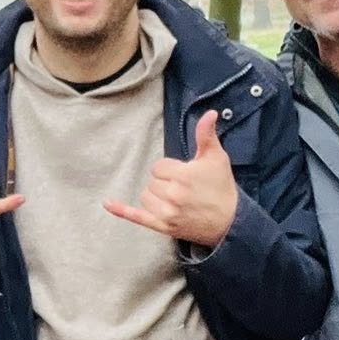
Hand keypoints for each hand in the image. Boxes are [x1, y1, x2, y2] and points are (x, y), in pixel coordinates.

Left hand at [105, 110, 237, 249]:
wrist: (231, 221)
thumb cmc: (221, 187)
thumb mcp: (216, 158)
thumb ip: (206, 135)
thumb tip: (209, 113)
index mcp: (183, 176)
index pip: (158, 167)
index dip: (171, 169)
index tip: (185, 175)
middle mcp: (173, 196)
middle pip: (152, 181)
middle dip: (165, 182)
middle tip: (185, 188)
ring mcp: (168, 213)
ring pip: (145, 196)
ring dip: (156, 195)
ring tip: (176, 199)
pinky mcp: (164, 227)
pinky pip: (138, 217)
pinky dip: (122, 211)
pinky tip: (108, 203)